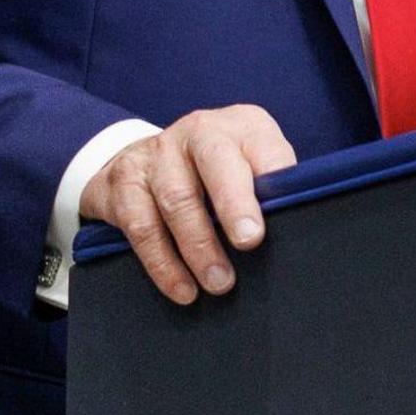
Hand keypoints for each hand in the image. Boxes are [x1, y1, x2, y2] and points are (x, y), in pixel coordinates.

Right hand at [83, 104, 296, 307]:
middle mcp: (199, 131)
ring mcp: (157, 153)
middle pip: (216, 162)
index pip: (263, 147)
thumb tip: (292, 234)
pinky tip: (181, 287)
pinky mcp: (123, 181)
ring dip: (198, 246)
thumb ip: (271, 191)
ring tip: (219, 283)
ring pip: (176, 198)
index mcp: (243, 127)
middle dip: (233, 204)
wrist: (144, 158)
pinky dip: (161, 261)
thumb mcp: (251, 167)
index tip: (274, 215)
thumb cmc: (218, 174)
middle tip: (249, 243)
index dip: (271, 179)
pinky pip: (140, 224)